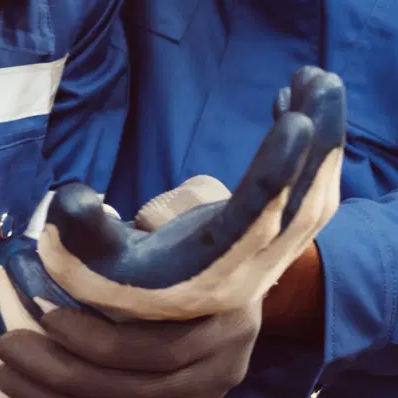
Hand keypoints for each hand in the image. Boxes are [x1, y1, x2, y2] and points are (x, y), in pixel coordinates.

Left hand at [0, 67, 344, 397]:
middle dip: (62, 374)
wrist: (242, 267)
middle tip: (7, 347)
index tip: (46, 313)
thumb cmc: (209, 230)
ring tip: (5, 377)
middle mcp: (219, 372)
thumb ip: (171, 211)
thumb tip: (114, 217)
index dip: (98, 338)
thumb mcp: (201, 205)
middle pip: (133, 394)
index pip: (160, 350)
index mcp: (228, 322)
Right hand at [38, 66, 344, 319]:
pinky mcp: (272, 245)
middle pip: (304, 206)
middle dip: (321, 142)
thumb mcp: (75, 259)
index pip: (255, 218)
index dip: (278, 171)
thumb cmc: (103, 279)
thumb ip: (73, 227)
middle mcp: (250, 271)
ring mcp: (268, 260)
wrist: (133, 317)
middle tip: (324, 80)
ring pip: (315, 200)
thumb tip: (76, 196)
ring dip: (325, 141)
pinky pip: (306, 196)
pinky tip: (292, 105)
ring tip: (317, 80)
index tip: (297, 121)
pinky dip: (311, 153)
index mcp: (209, 272)